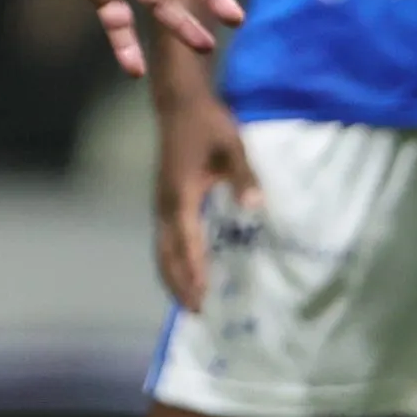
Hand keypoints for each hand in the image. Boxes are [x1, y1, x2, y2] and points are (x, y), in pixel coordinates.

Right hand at [154, 91, 261, 311]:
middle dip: (178, 283)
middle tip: (196, 311)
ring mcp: (161, 202)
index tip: (202, 294)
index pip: (186, 241)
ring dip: (172, 275)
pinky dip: (171, 260)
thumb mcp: (233, 147)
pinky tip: (184, 270)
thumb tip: (255, 208)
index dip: (193, 269)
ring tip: (188, 301)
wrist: (179, 104)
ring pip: (160, 248)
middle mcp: (165, 203)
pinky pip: (163, 238)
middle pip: (166, 252)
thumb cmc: (208, 124)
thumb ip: (244, 177)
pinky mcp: (164, 199)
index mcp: (180, 194)